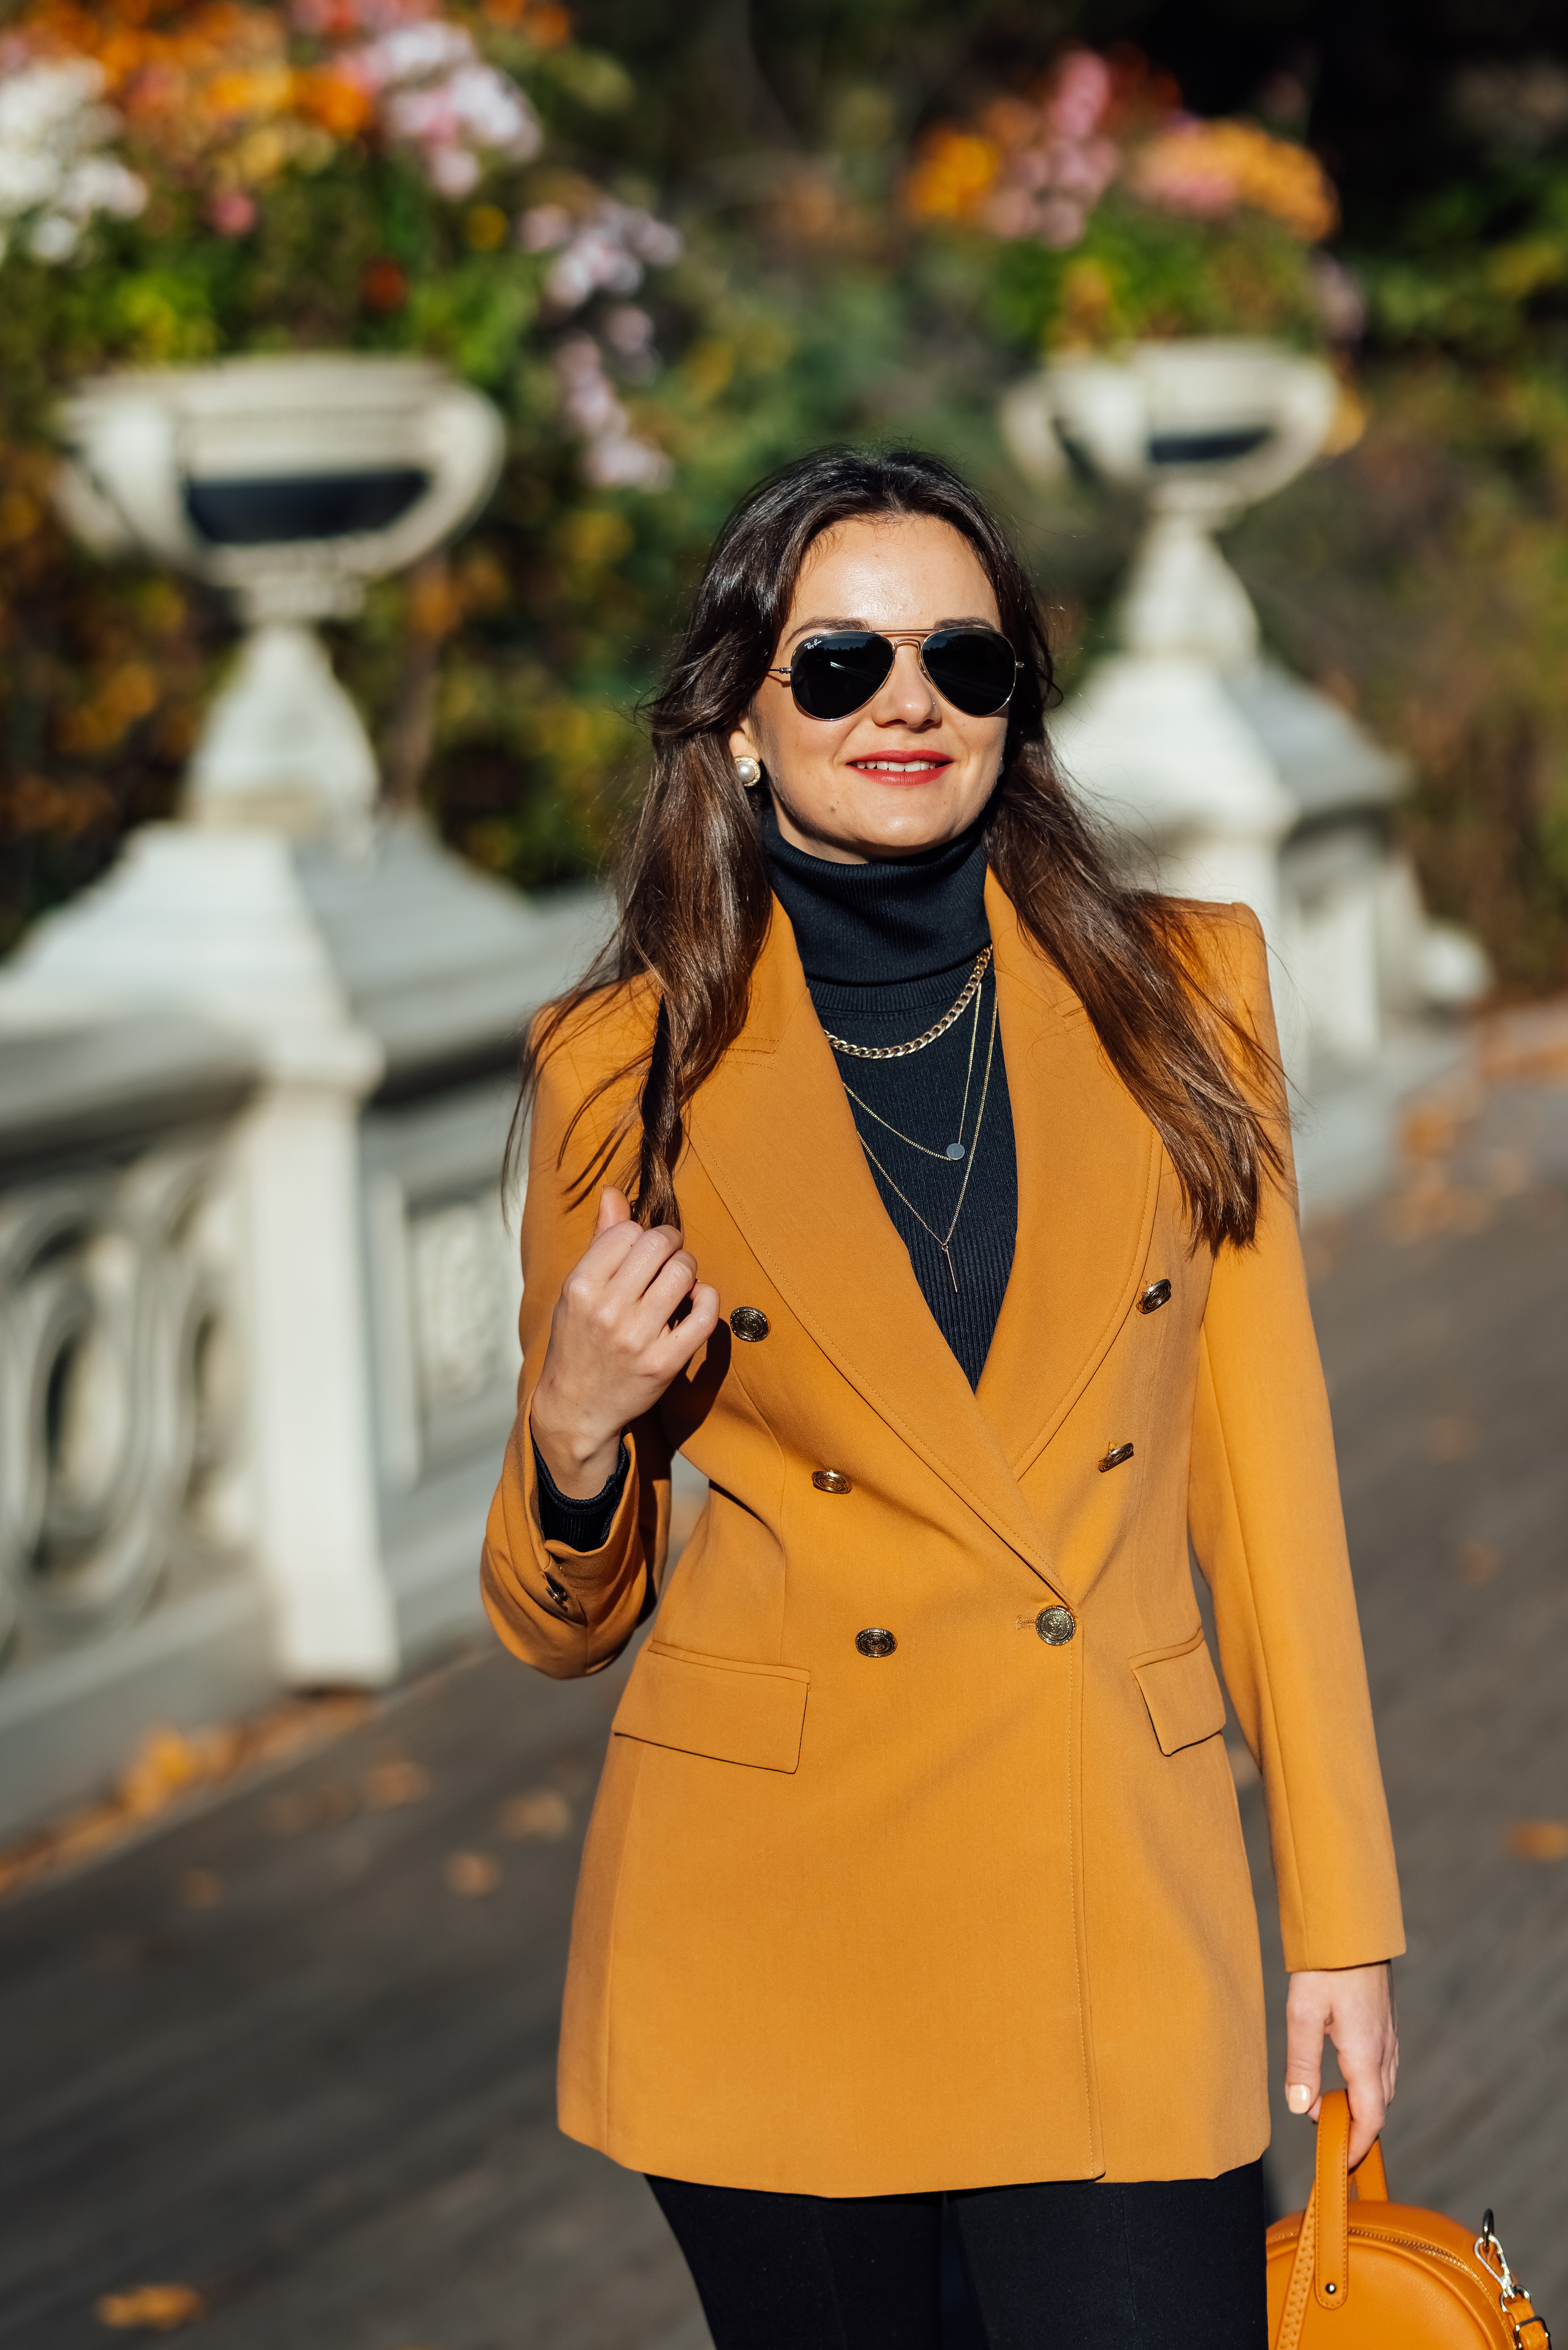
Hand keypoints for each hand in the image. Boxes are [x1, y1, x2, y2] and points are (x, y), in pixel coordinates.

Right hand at [530, 1187, 718, 1497]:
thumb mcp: (576, 1292)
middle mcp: (607, 1311)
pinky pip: (705, 1315)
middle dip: (671, 1244)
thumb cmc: (577, 1342)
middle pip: (659, 1246)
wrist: (577, 1409)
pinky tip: (697, 1301)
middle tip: (670, 1256)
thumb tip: (613, 1194)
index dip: (641, 1235)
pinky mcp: (665, 1363)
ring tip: (680, 1280)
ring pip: (683, 1274)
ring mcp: (637, 1339)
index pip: (627, 1232)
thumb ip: (598, 1244)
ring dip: (688, 1269)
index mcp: (580, 1288)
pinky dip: (708, 1299)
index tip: (643, 1249)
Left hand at [1285, 1962, 1398, 2168]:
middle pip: (1379, 2105)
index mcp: (1366, 2054)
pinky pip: (1384, 2064)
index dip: (1356, 2145)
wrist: (1351, 1924)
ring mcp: (1389, 2033)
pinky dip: (1369, 2082)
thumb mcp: (1303, 2013)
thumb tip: (1301, 2109)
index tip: (1339, 2162)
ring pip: (1384, 2084)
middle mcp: (1385, 2048)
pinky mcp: (1386, 2019)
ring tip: (1333, 2112)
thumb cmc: (1325, 1965)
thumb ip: (1302, 2063)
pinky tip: (1346, 2074)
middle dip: (1359, 2129)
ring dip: (1364, 2105)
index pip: (1370, 2117)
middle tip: (1330, 2141)